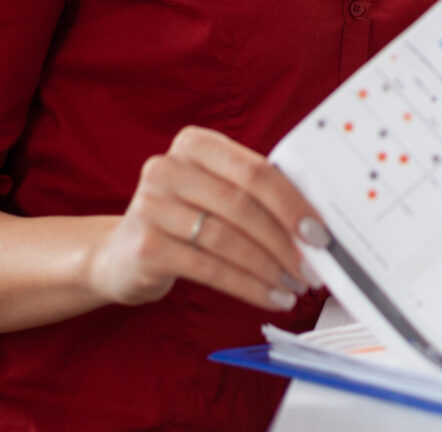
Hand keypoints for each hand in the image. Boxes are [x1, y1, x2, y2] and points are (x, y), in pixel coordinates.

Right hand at [86, 126, 327, 312]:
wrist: (121, 255)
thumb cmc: (184, 220)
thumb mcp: (213, 193)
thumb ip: (254, 195)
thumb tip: (314, 224)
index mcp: (193, 144)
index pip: (254, 170)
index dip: (292, 202)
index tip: (319, 232)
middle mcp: (167, 168)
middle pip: (243, 205)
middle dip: (285, 241)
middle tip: (312, 267)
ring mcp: (151, 206)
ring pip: (228, 239)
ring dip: (269, 268)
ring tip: (294, 286)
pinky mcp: (146, 246)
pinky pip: (210, 268)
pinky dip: (248, 286)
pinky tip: (270, 297)